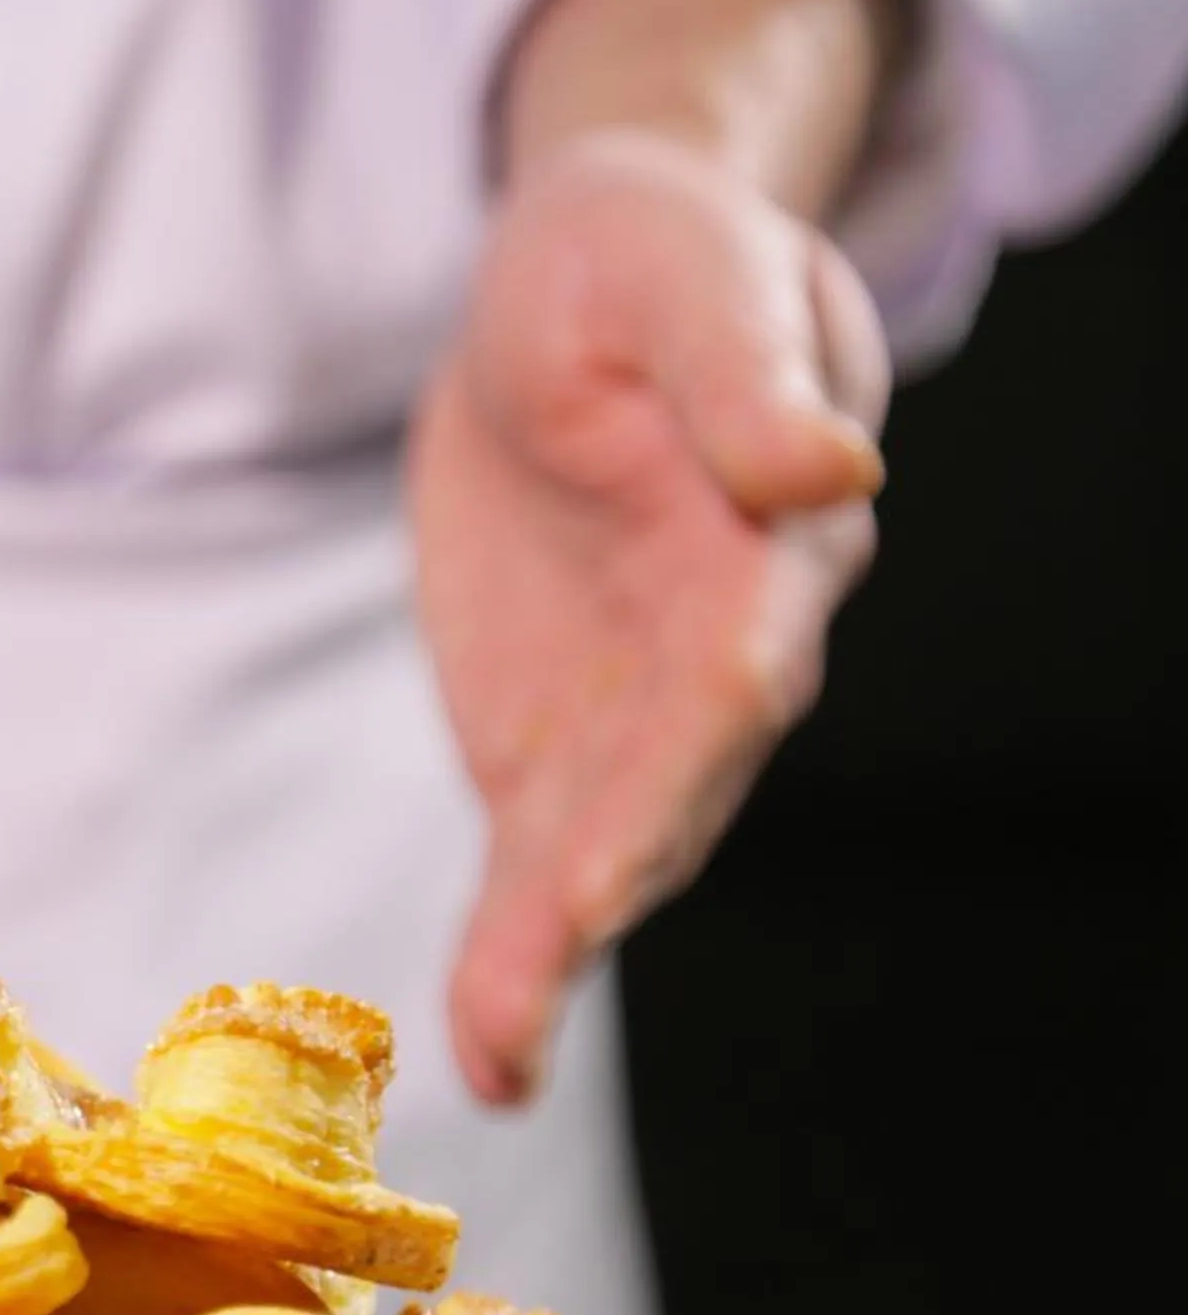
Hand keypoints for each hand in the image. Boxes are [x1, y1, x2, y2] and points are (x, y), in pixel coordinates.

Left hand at [410, 129, 885, 1104]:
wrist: (580, 290)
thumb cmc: (647, 264)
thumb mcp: (683, 271)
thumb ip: (741, 374)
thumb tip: (827, 466)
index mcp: (770, 532)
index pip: (738, 658)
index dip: (682, 755)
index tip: (619, 846)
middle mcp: (726, 645)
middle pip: (673, 783)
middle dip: (605, 880)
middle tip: (536, 975)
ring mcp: (637, 705)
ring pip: (604, 843)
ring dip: (550, 948)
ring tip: (498, 1050)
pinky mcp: (556, 734)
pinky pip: (535, 850)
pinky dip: (510, 944)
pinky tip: (488, 1044)